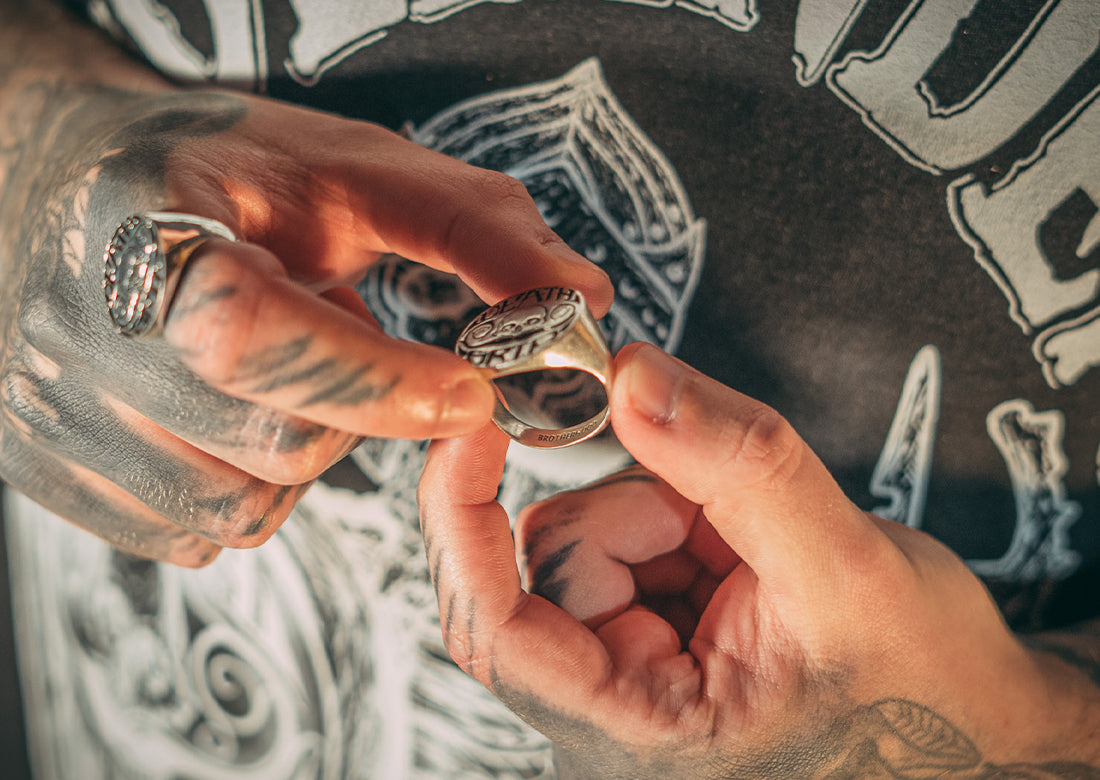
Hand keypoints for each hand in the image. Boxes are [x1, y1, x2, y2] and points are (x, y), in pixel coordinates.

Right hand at [0, 43, 610, 564]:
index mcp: (145, 230)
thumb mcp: (353, 168)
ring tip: (275, 363)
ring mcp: (58, 415)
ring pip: (246, 501)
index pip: (255, 335)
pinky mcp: (61, 473)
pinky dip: (252, 479)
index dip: (377, 378)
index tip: (473, 390)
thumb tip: (584, 299)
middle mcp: (80, 334)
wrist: (82, 189)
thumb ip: (476, 228)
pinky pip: (206, 527)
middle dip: (353, 407)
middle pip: (271, 442)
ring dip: (303, 444)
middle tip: (343, 333)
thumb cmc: (227, 175)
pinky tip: (233, 408)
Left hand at [418, 342, 1099, 777]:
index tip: (474, 423)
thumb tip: (632, 376)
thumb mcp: (849, 567)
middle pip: (548, 565)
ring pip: (582, 540)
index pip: (499, 631)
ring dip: (666, 513)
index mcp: (644, 734)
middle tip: (723, 523)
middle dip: (637, 515)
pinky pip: (619, 538)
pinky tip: (738, 552)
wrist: (972, 712)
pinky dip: (677, 517)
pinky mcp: (643, 631)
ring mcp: (624, 672)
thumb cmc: (926, 682)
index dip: (465, 520)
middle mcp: (612, 711)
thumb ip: (739, 464)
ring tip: (754, 550)